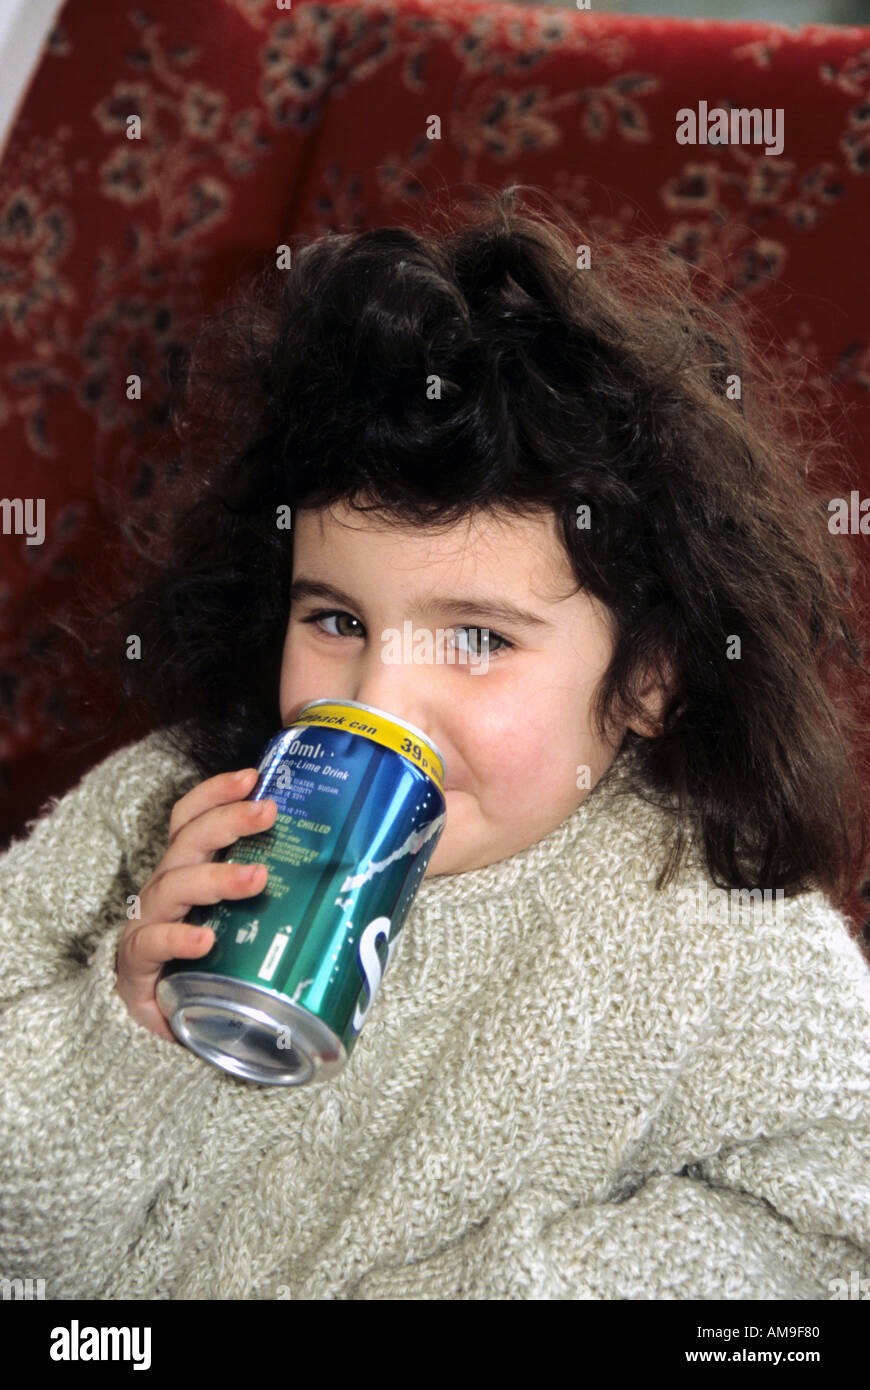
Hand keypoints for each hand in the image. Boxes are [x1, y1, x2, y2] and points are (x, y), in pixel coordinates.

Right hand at [114, 767, 276, 1040]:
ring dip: (216, 878)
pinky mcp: (137, 967)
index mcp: (191, 871)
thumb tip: (372, 881)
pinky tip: (205, 940)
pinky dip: (177, 938)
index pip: (192, 819)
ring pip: (173, 885)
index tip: (253, 777)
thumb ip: (295, 897)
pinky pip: (151, 944)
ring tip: (256, 878)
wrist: (182, 1025)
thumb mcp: (255, 922)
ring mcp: (149, 924)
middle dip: (228, 820)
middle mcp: (166, 889)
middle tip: (268, 812)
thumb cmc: (222, 964)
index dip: (216, 793)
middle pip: (188, 840)